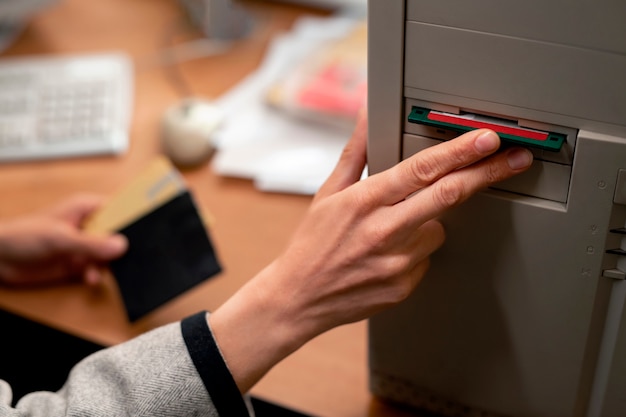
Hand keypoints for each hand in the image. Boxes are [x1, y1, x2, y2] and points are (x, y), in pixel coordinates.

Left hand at [0, 194, 127, 286]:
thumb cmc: (22, 236)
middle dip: (125, 245)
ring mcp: (85, 245)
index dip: (136, 214)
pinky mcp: (79, 263)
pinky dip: (99, 274)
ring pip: (111, 253)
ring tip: (101, 269)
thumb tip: (121, 246)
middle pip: (120, 233)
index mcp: (87, 208)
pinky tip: (91, 278)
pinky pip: (99, 268)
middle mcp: (90, 226)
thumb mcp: (60, 238)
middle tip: (132, 255)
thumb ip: (91, 243)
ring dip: (110, 263)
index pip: (120, 207)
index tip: (152, 225)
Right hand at [209, 111, 533, 391]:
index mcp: (364, 202)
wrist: (299, 298)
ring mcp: (397, 263)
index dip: (459, 152)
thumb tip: (365, 111)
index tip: (486, 139)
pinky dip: (416, 250)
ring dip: (427, 222)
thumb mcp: (328, 192)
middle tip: (514, 158)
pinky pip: (426, 258)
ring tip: (389, 231)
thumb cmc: (312, 243)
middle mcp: (383, 232)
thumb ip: (356, 151)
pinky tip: (386, 255)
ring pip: (438, 229)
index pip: (421, 170)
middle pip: (448, 196)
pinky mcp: (404, 286)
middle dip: (486, 173)